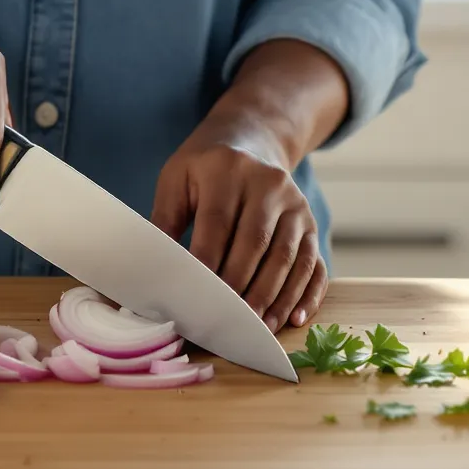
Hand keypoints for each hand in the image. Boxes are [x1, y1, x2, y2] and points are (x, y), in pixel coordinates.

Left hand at [153, 115, 328, 329]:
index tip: (196, 298)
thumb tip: (153, 271)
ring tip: (257, 329)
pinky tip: (293, 318)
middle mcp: (269, 184)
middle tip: (227, 323)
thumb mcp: (177, 179)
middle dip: (241, 287)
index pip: (218, 222)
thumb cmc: (204, 168)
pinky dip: (307, 294)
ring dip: (273, 298)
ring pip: (288, 258)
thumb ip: (165, 221)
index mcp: (228, 170)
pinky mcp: (312, 223)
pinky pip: (314, 263)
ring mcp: (296, 204)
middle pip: (257, 243)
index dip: (208, 262)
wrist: (253, 139)